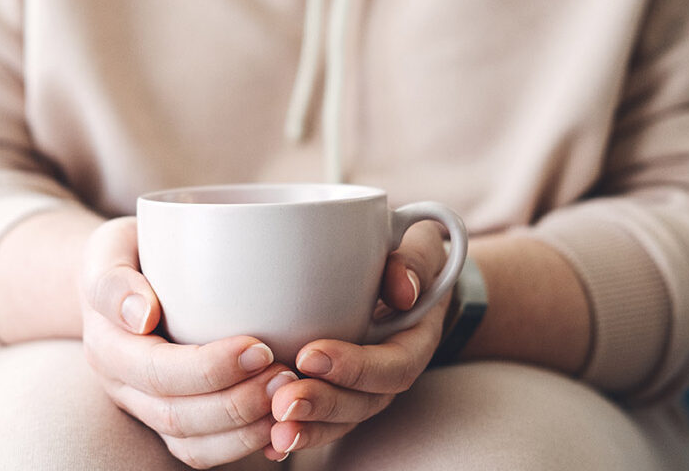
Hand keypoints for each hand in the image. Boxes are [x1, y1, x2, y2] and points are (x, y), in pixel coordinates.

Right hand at [80, 218, 298, 468]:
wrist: (119, 275)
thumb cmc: (126, 252)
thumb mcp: (110, 247)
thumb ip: (115, 279)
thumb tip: (141, 316)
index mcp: (107, 345)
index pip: (157, 372)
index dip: (210, 369)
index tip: (259, 347)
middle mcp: (121, 385)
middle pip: (177, 415)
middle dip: (237, 403)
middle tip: (287, 376)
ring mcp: (144, 407)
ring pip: (190, 444)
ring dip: (244, 430)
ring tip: (287, 398)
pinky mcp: (170, 418)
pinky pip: (202, 450)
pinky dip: (242, 445)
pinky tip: (278, 425)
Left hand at [261, 221, 451, 459]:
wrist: (401, 275)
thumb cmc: (407, 254)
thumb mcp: (420, 245)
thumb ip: (415, 259)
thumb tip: (403, 291)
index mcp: (414, 339)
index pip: (393, 365)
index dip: (355, 368)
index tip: (310, 354)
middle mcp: (390, 370)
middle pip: (364, 402)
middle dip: (324, 404)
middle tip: (284, 401)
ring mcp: (363, 387)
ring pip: (341, 420)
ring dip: (309, 429)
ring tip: (275, 433)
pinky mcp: (336, 390)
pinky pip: (321, 421)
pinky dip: (297, 433)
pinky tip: (267, 445)